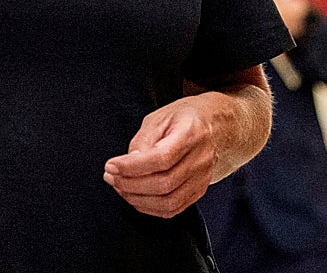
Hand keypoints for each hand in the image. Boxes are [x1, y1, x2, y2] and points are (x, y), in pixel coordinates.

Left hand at [103, 96, 217, 217]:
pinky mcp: (199, 190)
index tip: (111, 165)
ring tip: (120, 186)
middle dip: (130, 184)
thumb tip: (128, 165)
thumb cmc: (185, 118)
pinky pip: (174, 209)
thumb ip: (143, 140)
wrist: (216, 126)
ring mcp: (202, 177)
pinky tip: (135, 197)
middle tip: (111, 176)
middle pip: (164, 184)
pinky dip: (150, 208)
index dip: (133, 166)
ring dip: (137, 199)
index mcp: (191, 133)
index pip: (162, 158)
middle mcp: (201, 158)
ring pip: (168, 201)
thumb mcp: (160, 117)